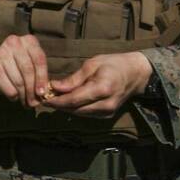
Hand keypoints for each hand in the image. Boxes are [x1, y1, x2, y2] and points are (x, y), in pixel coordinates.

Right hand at [0, 34, 50, 109]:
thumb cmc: (15, 66)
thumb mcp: (31, 64)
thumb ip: (39, 75)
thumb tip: (44, 94)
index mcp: (28, 40)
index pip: (39, 60)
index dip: (42, 78)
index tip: (43, 92)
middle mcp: (14, 43)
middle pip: (28, 71)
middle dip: (32, 90)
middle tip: (34, 102)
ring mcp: (1, 54)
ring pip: (19, 82)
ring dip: (24, 96)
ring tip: (25, 101)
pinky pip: (9, 89)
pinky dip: (13, 96)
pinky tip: (13, 95)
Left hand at [39, 52, 153, 117]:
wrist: (135, 74)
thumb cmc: (113, 64)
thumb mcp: (92, 64)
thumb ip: (74, 79)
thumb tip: (54, 87)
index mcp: (103, 88)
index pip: (74, 100)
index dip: (57, 101)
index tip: (44, 98)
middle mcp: (106, 104)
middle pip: (75, 109)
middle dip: (58, 105)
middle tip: (44, 98)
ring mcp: (107, 112)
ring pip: (79, 114)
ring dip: (65, 108)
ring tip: (52, 98)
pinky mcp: (107, 115)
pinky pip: (86, 114)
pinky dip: (74, 109)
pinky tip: (66, 101)